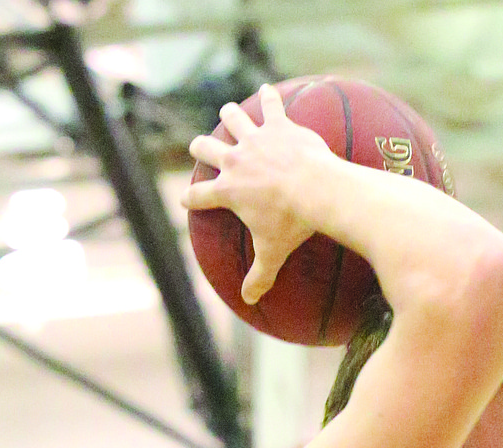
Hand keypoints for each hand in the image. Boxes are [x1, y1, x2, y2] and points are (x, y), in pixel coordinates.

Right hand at [182, 84, 323, 303]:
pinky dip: (268, 98)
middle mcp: (234, 161)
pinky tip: (266, 90)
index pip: (199, 196)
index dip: (190, 199)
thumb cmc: (293, 224)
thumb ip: (259, 276)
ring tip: (228, 111)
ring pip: (233, 120)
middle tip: (199, 146)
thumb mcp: (273, 254)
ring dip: (229, 115)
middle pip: (207, 148)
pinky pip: (270, 106)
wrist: (316, 190)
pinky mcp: (278, 125)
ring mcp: (255, 140)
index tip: (186, 201)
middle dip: (201, 147)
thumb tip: (249, 301)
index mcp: (228, 191)